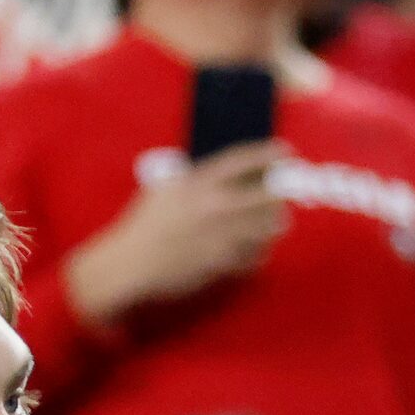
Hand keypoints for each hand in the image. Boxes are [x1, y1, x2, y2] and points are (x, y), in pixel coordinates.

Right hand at [63, 142, 288, 325]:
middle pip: (266, 195)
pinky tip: (255, 249)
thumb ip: (191, 178)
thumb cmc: (143, 224)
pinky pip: (254, 256)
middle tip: (284, 193)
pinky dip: (258, 251)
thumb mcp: (164, 189)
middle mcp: (215, 206)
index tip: (284, 150)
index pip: (242, 160)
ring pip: (266, 228)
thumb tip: (214, 174)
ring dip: (273, 223)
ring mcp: (221, 236)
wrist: (130, 264)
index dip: (267, 153)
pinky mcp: (222, 263)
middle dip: (280, 193)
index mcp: (198, 183)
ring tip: (274, 222)